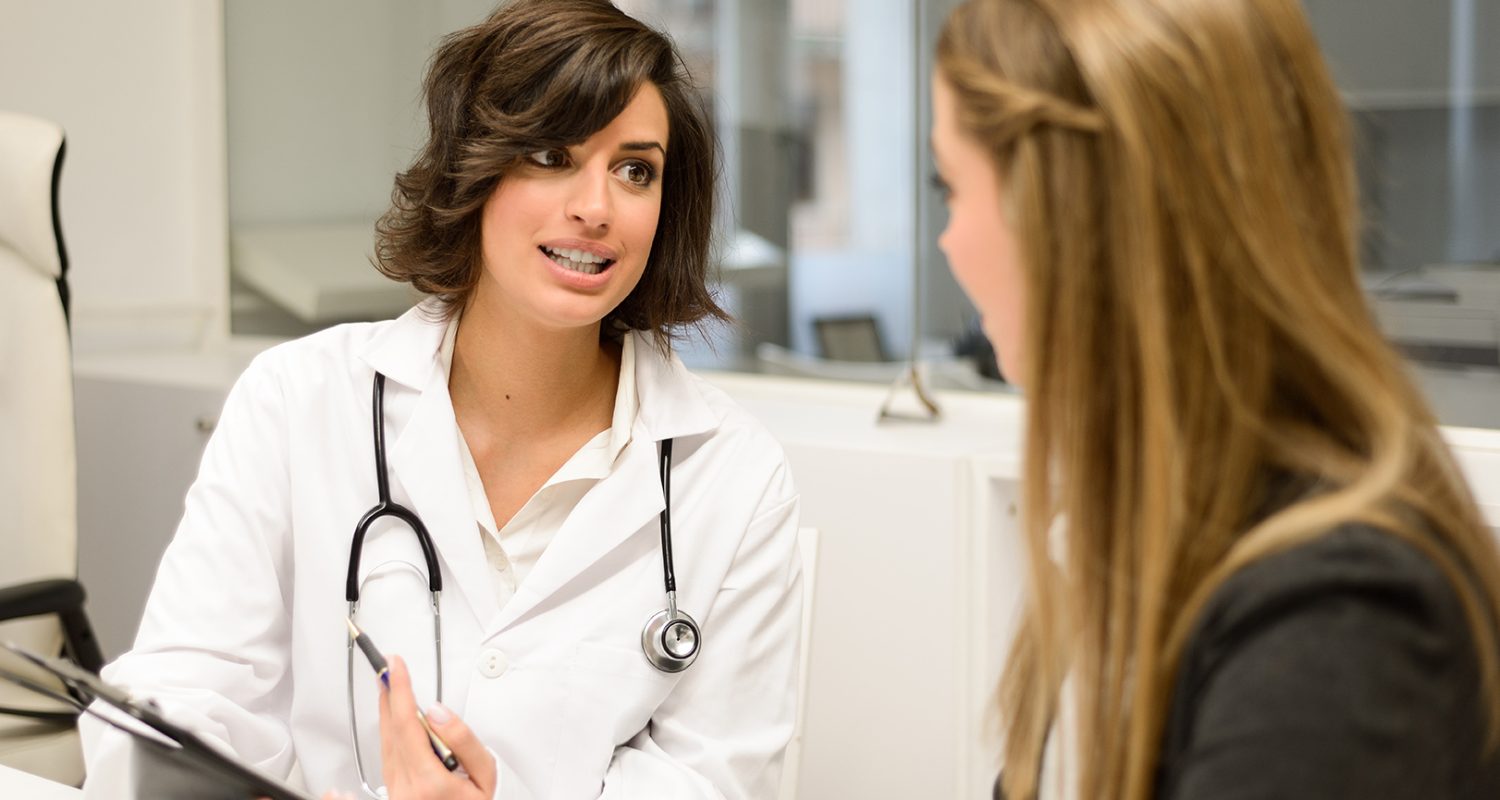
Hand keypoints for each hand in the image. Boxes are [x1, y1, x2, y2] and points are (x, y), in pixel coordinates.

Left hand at [376, 654, 496, 798]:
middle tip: (389, 668)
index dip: (400, 690)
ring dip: (387, 711)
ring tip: (390, 686)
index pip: (408, 723)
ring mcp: (396, 791)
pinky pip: (386, 756)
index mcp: (428, 781)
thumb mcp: (485, 775)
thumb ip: (463, 740)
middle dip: (390, 694)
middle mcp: (406, 787)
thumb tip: (439, 713)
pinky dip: (388, 731)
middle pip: (392, 730)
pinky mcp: (393, 792)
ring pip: (386, 742)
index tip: (396, 666)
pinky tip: (389, 719)